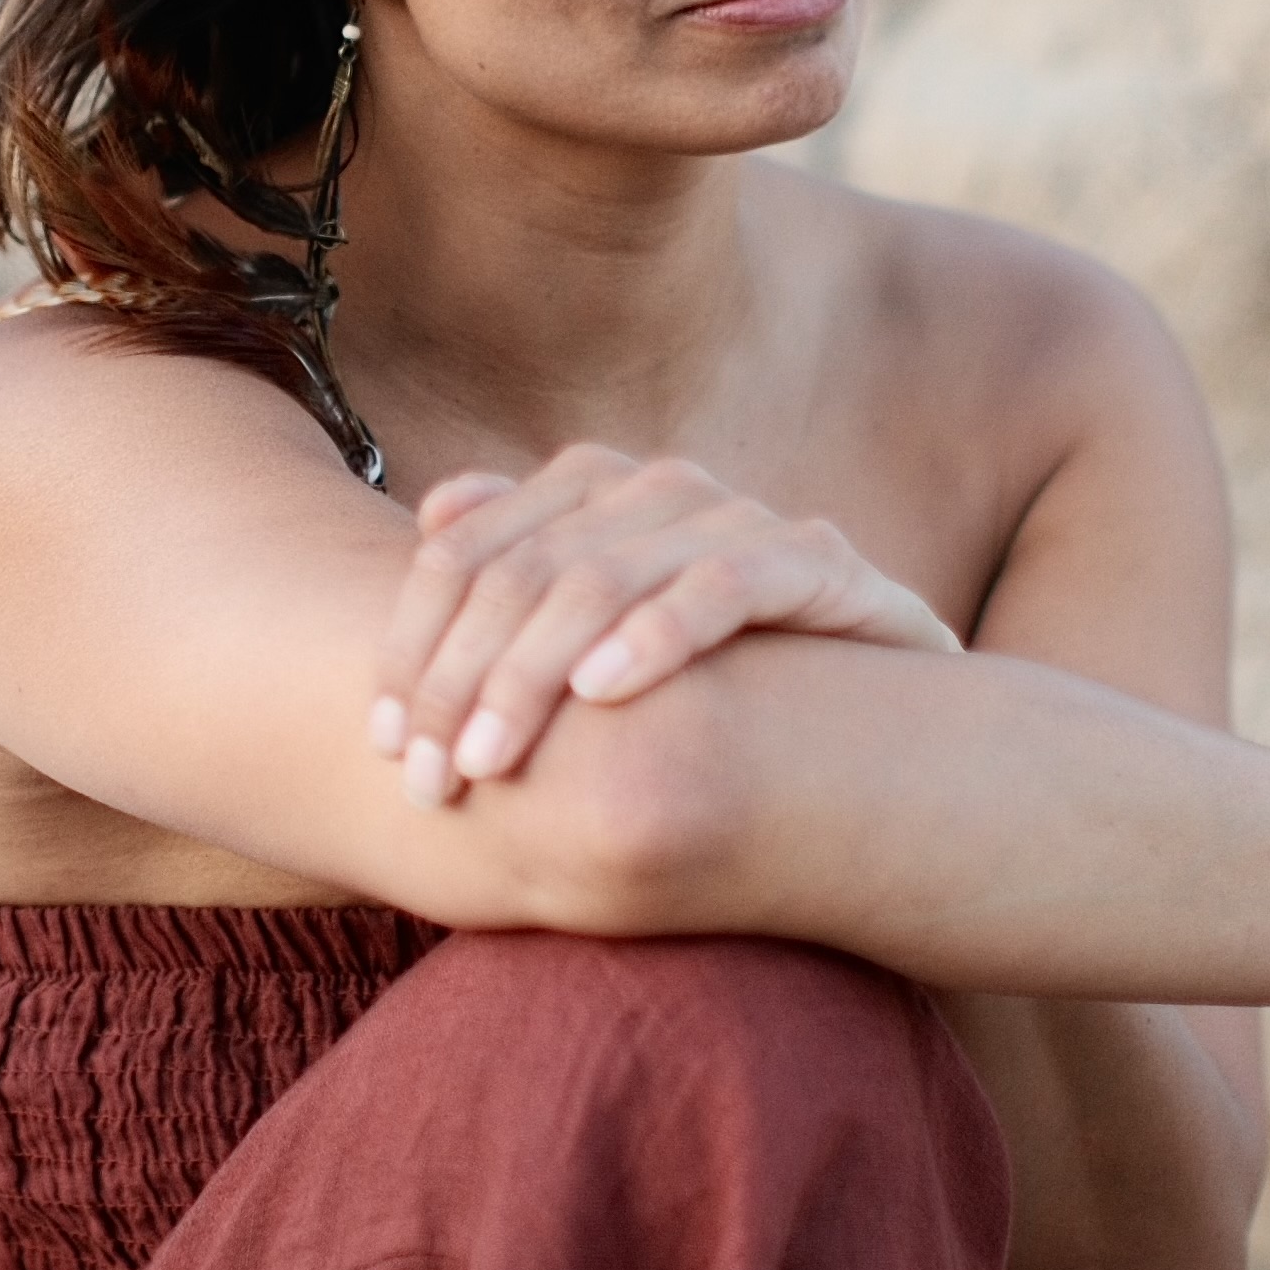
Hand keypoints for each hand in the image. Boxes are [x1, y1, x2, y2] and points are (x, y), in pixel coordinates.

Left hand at [366, 447, 957, 806]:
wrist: (885, 720)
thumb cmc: (718, 686)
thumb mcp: (604, 644)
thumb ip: (524, 580)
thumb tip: (436, 512)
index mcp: (593, 493)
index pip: (464, 550)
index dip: (413, 641)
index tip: (383, 740)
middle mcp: (661, 491)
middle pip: (523, 571)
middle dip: (463, 680)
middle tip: (430, 778)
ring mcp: (741, 520)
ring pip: (605, 578)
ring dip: (533, 675)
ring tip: (490, 759)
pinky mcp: (818, 562)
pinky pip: (723, 584)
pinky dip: (657, 634)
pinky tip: (603, 694)